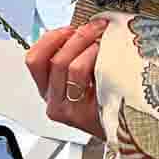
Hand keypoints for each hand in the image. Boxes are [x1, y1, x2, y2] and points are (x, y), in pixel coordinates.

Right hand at [25, 17, 109, 140]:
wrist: (124, 131)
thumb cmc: (106, 100)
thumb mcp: (85, 77)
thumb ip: (75, 56)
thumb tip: (81, 29)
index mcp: (48, 89)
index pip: (35, 60)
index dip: (51, 39)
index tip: (70, 28)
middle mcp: (53, 101)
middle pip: (52, 60)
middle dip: (76, 37)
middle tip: (96, 27)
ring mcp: (66, 109)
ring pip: (67, 65)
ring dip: (87, 46)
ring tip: (103, 42)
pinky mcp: (81, 114)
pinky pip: (82, 77)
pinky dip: (93, 59)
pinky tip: (107, 57)